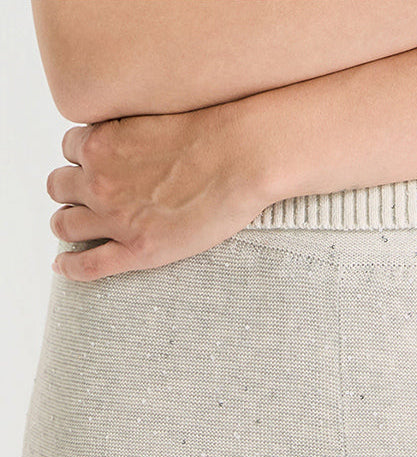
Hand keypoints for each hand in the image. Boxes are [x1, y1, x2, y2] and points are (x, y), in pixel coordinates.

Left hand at [46, 102, 272, 281]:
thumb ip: (130, 129)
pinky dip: (69, 267)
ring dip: (67, 225)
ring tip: (76, 230)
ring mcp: (116, 217)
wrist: (241, 157)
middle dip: (70, 191)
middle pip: (59, 187)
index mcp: (101, 142)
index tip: (97, 167)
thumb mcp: (154, 114)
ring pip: (64, 224)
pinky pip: (88, 264)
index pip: (70, 148)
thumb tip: (131, 138)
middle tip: (87, 199)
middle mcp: (99, 179)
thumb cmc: (211, 133)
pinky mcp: (138, 249)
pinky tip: (62, 266)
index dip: (83, 159)